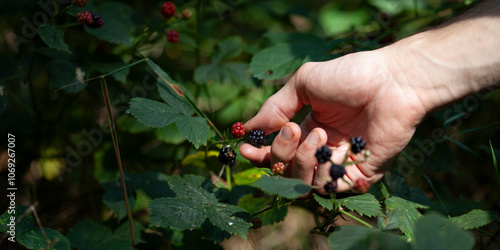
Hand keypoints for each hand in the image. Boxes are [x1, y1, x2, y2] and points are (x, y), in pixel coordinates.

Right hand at [240, 50, 427, 192]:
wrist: (391, 82)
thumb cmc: (350, 76)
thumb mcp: (304, 83)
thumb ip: (275, 107)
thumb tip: (248, 128)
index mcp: (310, 130)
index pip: (278, 152)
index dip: (260, 153)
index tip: (245, 149)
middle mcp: (323, 150)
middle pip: (287, 171)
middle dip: (282, 153)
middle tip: (293, 129)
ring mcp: (341, 165)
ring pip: (305, 183)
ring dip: (303, 160)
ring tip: (318, 133)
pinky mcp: (361, 176)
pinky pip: (332, 189)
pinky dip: (324, 172)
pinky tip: (333, 148)